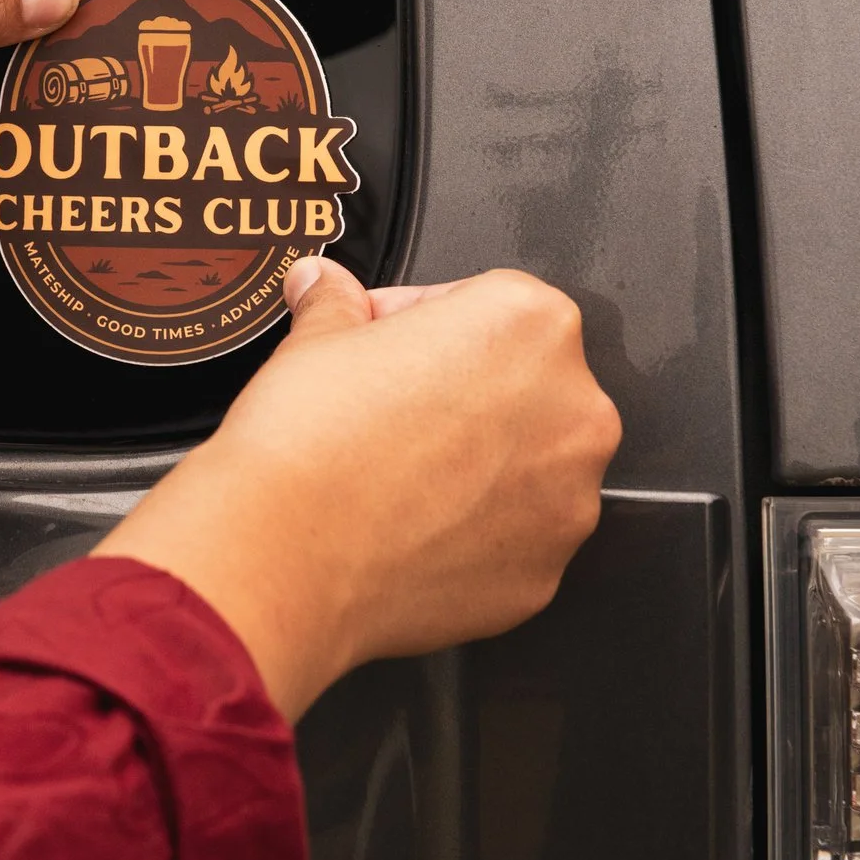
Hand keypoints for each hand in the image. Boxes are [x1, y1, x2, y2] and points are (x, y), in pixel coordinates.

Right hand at [94, 261, 619, 719]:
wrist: (286, 555)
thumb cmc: (310, 444)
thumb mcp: (317, 337)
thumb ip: (337, 301)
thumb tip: (327, 287)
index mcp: (530, 326)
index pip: (481, 303)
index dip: (416, 324)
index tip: (380, 346)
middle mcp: (573, 411)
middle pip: (518, 386)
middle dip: (457, 394)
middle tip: (385, 412)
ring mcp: (568, 502)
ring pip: (524, 467)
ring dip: (473, 464)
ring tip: (395, 473)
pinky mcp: (545, 573)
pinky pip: (515, 539)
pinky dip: (472, 531)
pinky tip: (410, 523)